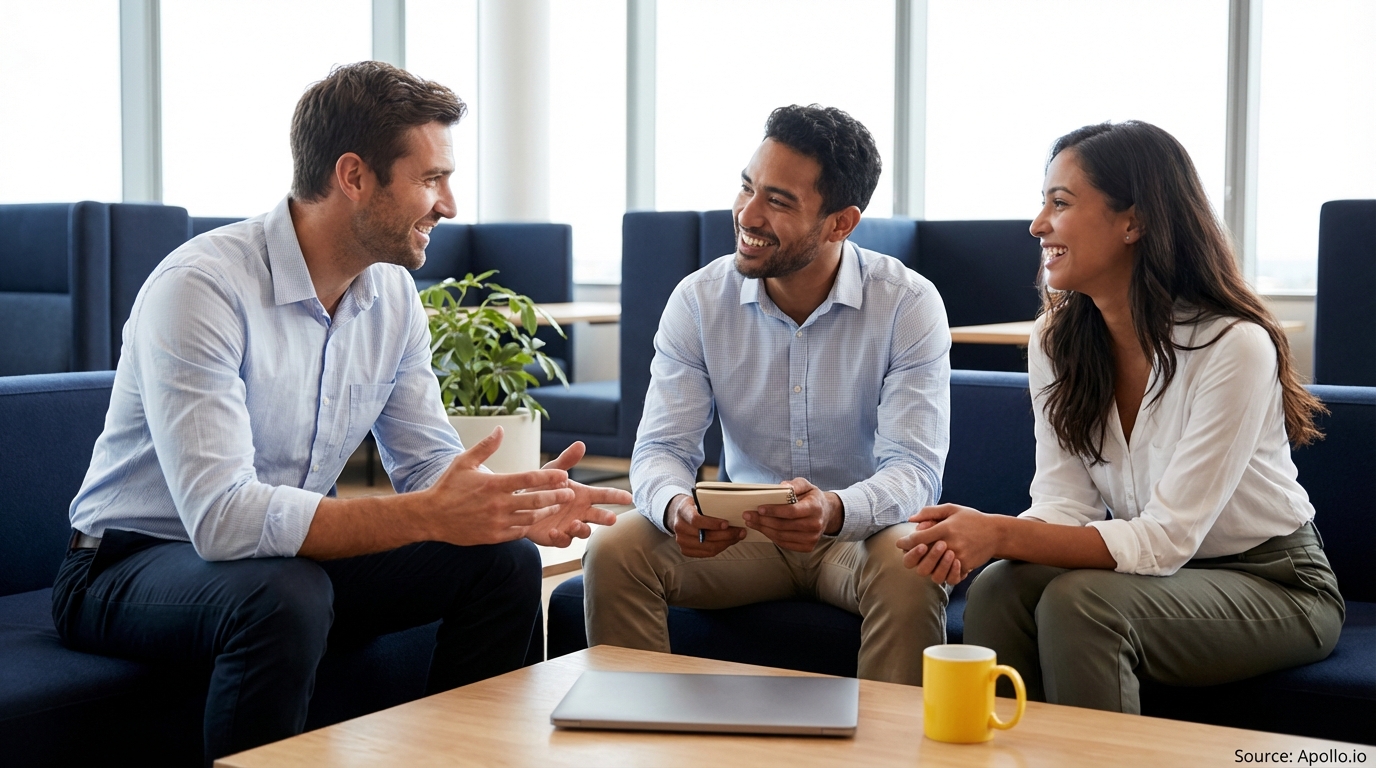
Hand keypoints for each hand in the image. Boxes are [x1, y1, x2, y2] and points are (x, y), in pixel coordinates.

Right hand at [419, 426, 575, 544]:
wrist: (430, 516)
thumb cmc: (448, 487)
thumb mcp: (464, 462)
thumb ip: (485, 446)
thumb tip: (500, 429)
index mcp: (494, 484)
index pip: (529, 478)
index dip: (550, 477)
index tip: (564, 475)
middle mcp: (498, 504)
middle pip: (536, 500)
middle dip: (556, 496)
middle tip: (570, 493)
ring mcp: (496, 522)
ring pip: (530, 518)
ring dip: (546, 512)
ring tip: (557, 506)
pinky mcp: (493, 536)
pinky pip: (518, 532)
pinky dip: (529, 525)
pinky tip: (535, 520)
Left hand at [522, 441, 629, 546]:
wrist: (520, 503)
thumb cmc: (540, 485)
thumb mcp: (552, 471)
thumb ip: (567, 460)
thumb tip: (581, 444)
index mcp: (583, 495)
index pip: (604, 495)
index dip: (617, 496)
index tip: (628, 497)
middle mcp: (580, 512)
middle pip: (598, 516)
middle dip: (606, 518)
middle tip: (612, 518)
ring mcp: (570, 526)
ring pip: (583, 531)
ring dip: (582, 529)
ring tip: (575, 524)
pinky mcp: (557, 537)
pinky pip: (563, 541)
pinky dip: (560, 538)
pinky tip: (553, 531)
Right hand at [668, 493, 744, 556]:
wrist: (678, 515)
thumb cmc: (693, 507)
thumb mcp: (698, 501)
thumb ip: (710, 506)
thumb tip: (733, 515)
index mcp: (682, 511)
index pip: (696, 520)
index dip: (712, 523)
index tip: (726, 523)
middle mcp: (680, 527)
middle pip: (705, 536)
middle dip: (726, 535)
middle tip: (740, 531)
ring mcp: (681, 541)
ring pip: (708, 547)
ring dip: (726, 543)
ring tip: (737, 537)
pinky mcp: (685, 550)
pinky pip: (707, 553)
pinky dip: (720, 548)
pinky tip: (728, 542)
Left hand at [741, 478, 841, 552]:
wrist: (826, 513)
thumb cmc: (812, 498)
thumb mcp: (806, 485)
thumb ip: (795, 485)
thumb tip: (782, 487)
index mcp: (815, 508)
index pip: (792, 511)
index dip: (774, 511)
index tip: (759, 508)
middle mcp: (815, 525)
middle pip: (784, 525)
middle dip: (763, 520)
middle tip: (748, 515)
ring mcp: (812, 538)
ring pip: (782, 536)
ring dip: (764, 529)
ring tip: (751, 522)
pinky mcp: (807, 547)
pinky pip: (785, 543)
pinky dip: (771, 536)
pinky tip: (762, 529)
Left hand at [895, 504, 998, 584]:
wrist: (996, 532)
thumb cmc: (971, 519)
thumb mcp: (951, 509)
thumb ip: (930, 512)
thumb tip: (911, 519)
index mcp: (945, 528)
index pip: (918, 539)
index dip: (905, 542)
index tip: (901, 543)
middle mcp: (951, 544)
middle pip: (923, 560)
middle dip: (914, 556)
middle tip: (917, 550)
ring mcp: (959, 557)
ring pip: (934, 573)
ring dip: (929, 566)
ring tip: (930, 558)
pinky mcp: (966, 566)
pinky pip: (950, 578)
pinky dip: (944, 574)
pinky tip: (943, 566)